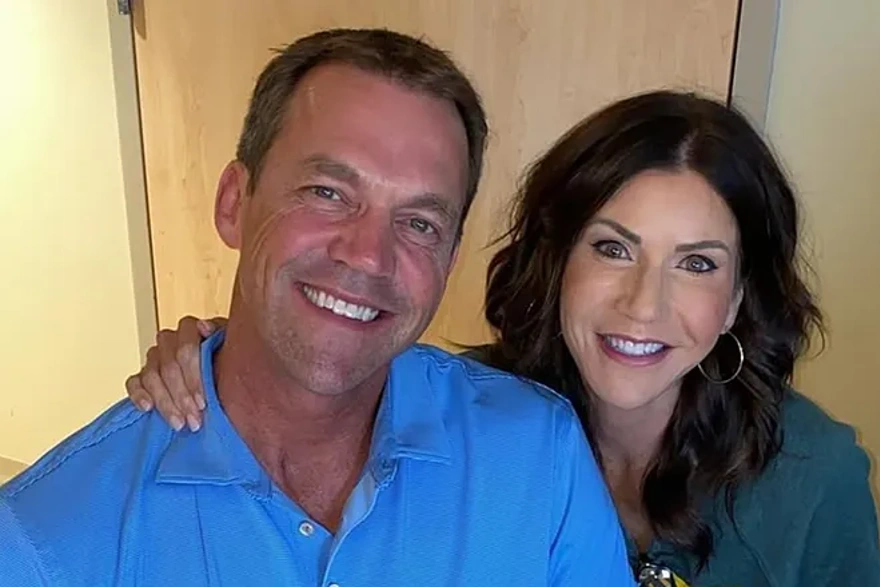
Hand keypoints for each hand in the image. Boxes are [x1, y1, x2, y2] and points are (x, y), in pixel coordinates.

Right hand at [125, 315, 225, 430]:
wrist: (225, 378)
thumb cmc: (231, 363)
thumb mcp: (234, 351)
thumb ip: (225, 338)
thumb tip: (205, 327)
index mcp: (192, 329)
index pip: (186, 346)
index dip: (193, 375)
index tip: (203, 402)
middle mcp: (170, 340)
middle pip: (169, 365)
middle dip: (182, 396)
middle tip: (194, 419)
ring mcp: (154, 357)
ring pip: (152, 376)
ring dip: (165, 402)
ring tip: (179, 423)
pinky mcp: (142, 376)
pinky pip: (133, 382)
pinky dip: (138, 394)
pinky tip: (148, 408)